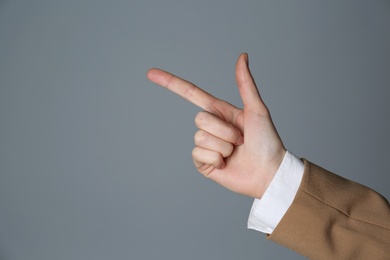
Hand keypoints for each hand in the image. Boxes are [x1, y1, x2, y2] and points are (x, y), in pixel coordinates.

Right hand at [147, 53, 285, 197]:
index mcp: (220, 112)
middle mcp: (211, 127)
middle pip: (199, 119)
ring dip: (223, 146)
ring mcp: (206, 146)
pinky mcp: (203, 163)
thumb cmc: (267, 141)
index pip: (191, 94)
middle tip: (241, 140)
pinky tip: (227, 164)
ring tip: (236, 152)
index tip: (150, 74)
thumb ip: (246, 83)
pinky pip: (198, 155)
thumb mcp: (257, 109)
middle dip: (224, 131)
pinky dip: (216, 160)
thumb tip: (242, 55)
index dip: (171, 83)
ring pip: (200, 138)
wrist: (269, 173)